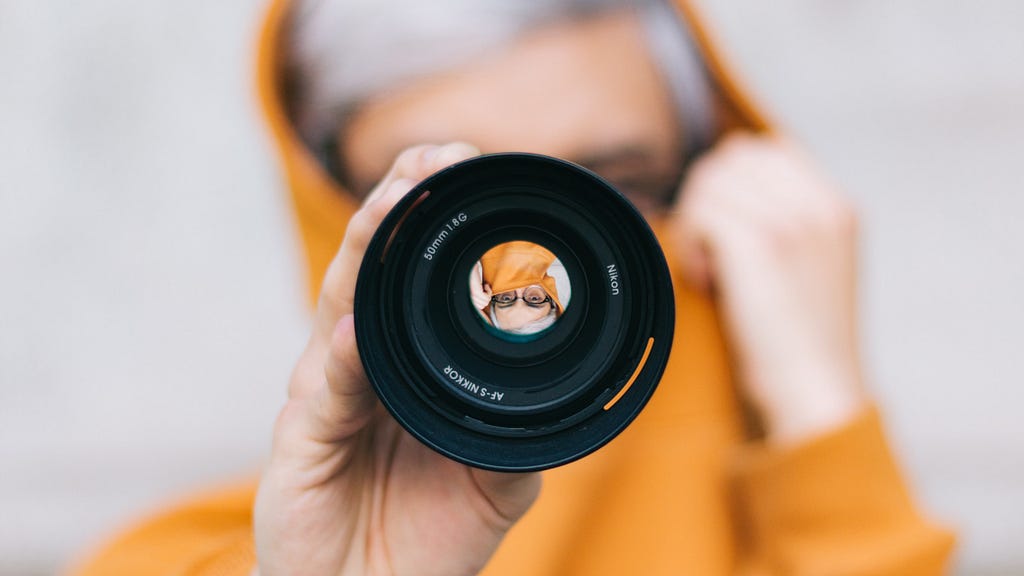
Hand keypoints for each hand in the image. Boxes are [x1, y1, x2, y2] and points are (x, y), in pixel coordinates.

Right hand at [254, 143, 540, 574]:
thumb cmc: (430, 538)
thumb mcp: (497, 480)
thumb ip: (521, 431)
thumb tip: (570, 388)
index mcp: (407, 363)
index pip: (417, 274)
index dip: (436, 219)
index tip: (468, 167)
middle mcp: (363, 363)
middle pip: (375, 268)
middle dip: (398, 204)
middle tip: (432, 155)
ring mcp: (328, 395)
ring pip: (343, 307)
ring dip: (366, 252)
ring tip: (393, 202)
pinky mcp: (300, 439)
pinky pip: (323, 391)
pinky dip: (341, 359)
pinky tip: (354, 330)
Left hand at [672, 134, 865, 443]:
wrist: (814, 393)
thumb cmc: (798, 343)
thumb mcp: (809, 268)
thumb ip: (783, 222)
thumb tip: (719, 186)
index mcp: (837, 206)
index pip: (763, 149)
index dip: (727, 184)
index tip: (724, 234)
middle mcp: (821, 204)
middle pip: (729, 159)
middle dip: (704, 201)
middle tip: (710, 254)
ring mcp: (795, 221)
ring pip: (709, 184)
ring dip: (694, 226)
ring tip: (711, 273)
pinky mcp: (764, 244)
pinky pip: (700, 214)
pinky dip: (690, 247)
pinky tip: (706, 283)